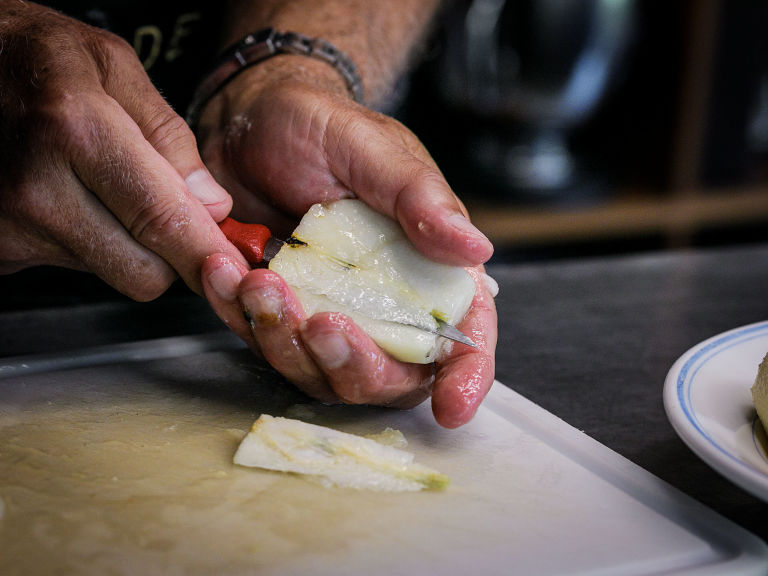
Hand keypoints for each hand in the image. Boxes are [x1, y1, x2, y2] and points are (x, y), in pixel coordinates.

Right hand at [0, 2, 245, 297]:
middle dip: (172, 252)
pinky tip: (73, 200)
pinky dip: (91, 244)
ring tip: (105, 188)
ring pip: (113, 273)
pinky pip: (74, 267)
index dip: (209, 255)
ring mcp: (10, 227)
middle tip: (169, 212)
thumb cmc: (33, 55)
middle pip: (144, 272)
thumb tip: (213, 206)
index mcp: (74, 129)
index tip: (239, 273)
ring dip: (130, 245)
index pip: (161, 220)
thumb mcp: (112, 65)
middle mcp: (35, 188)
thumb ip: (170, 137)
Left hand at [198, 62, 496, 426]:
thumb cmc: (320, 126)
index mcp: (425, 269)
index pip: (462, 335)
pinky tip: (226, 270)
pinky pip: (261, 341)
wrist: (247, 119)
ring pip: (318, 372)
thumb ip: (422, 199)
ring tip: (259, 281)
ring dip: (286, 342)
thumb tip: (476, 248)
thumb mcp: (373, 149)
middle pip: (387, 376)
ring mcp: (325, 314)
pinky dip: (240, 316)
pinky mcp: (275, 313)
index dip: (466, 376)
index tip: (454, 406)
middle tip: (321, 323)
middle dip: (354, 365)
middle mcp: (380, 305)